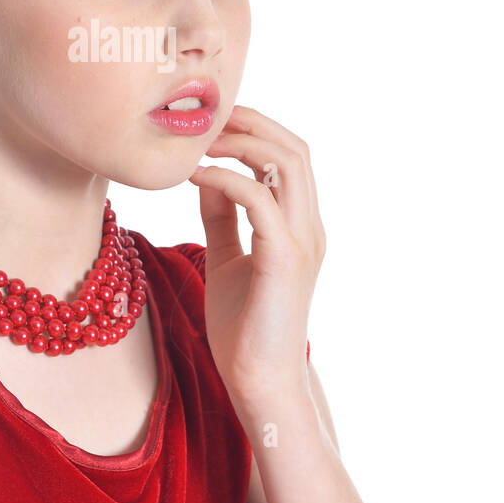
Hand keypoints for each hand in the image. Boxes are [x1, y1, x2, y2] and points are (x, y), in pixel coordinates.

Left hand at [188, 104, 326, 398]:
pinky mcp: (284, 259)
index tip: (210, 123)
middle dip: (250, 122)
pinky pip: (259, 199)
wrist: (259, 382)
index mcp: (299, 225)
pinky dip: (226, 178)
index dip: (255, 128)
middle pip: (295, 148)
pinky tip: (194, 177)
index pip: (290, 155)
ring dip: (240, 142)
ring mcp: (302, 241)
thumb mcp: (227, 258)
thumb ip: (222, 217)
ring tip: (199, 142)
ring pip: (287, 162)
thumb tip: (204, 176)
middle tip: (204, 119)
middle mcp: (309, 227)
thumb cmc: (244, 329)